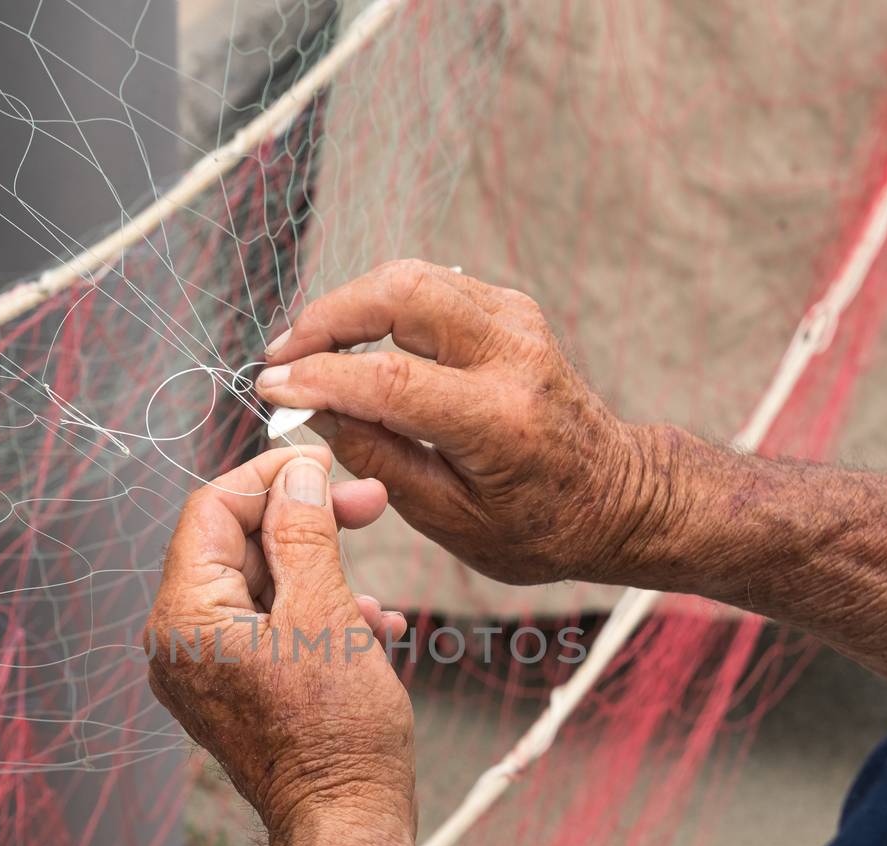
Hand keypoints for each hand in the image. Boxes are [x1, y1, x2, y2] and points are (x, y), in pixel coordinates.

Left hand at [144, 446, 417, 845]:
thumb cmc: (337, 734)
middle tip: (370, 506)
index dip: (273, 476)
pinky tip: (372, 628)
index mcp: (186, 616)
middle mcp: (181, 642)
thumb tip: (297, 472)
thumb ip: (304, 531)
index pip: (212, 509)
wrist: (346, 828)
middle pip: (236, 544)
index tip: (330, 465)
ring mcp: (206, 671)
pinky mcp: (236, 693)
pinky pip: (270, 630)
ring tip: (379, 597)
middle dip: (307, 523)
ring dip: (323, 573)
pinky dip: (317, 616)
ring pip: (262, 586)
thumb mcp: (326, 613)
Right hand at [255, 260, 671, 585]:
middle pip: (403, 293)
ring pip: (413, 277)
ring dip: (349, 305)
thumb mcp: (450, 520)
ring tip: (304, 348)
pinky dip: (381, 304)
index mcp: (500, 420)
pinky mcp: (512, 311)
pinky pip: (431, 285)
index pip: (390, 379)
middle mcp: (514, 356)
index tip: (270, 389)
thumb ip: (379, 460)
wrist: (615, 497)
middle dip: (328, 317)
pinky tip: (351, 339)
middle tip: (282, 356)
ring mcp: (518, 322)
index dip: (320, 379)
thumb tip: (313, 409)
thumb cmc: (536, 526)